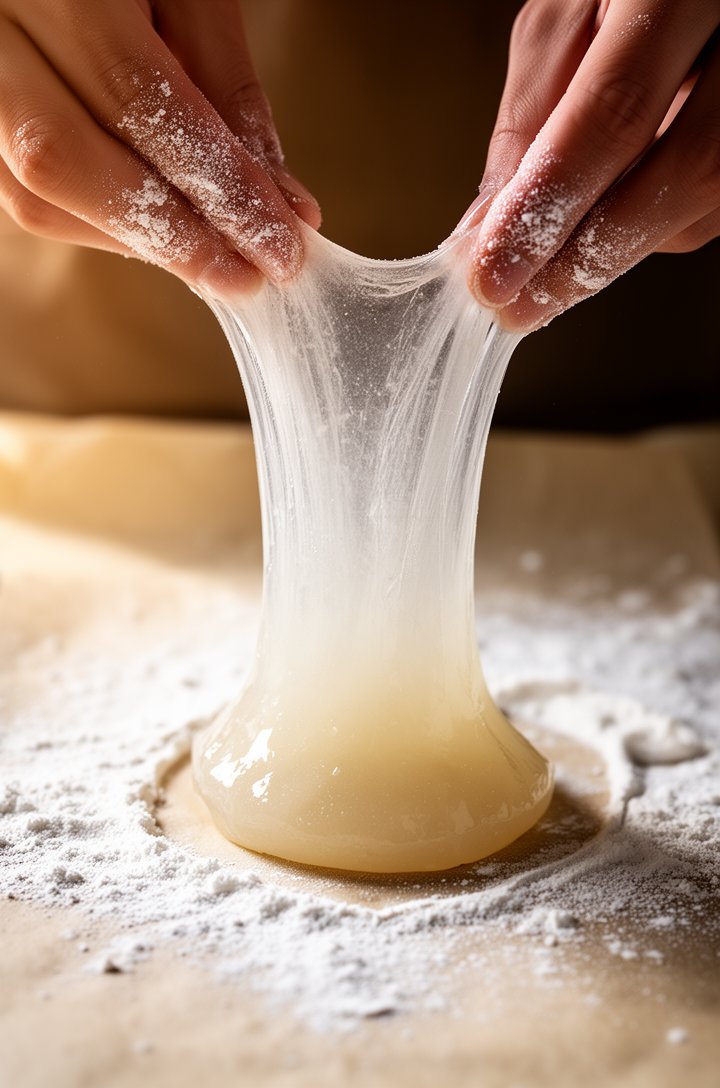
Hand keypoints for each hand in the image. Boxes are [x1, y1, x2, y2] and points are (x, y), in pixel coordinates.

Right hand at [0, 0, 320, 297]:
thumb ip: (226, 86)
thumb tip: (282, 204)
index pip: (133, 97)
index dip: (213, 184)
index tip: (279, 245)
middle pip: (64, 156)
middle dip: (171, 233)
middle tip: (247, 277)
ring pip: (35, 190)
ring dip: (136, 240)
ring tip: (213, 260)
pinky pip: (22, 193)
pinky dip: (102, 224)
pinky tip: (161, 232)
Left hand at [460, 0, 719, 330]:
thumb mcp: (563, 18)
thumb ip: (529, 116)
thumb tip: (489, 227)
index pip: (617, 112)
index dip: (551, 204)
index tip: (493, 273)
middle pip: (683, 172)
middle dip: (585, 258)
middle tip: (515, 306)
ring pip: (704, 200)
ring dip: (613, 250)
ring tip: (545, 271)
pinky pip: (715, 204)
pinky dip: (650, 225)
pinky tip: (605, 222)